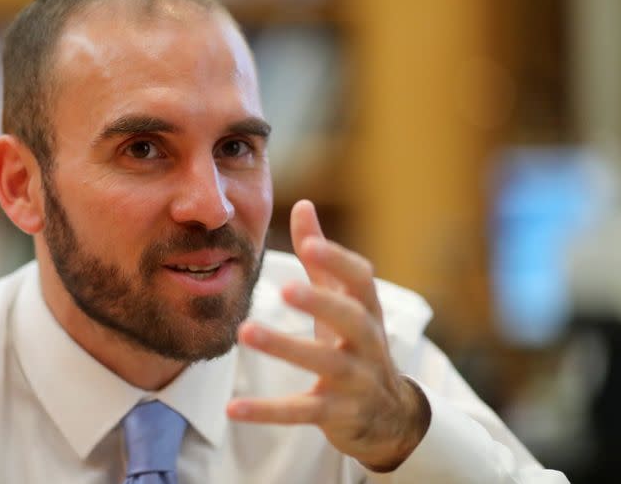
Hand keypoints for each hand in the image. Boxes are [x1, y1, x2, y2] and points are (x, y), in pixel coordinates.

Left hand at [227, 200, 430, 471]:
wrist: (389, 416)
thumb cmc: (357, 343)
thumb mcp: (344, 301)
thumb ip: (321, 256)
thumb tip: (303, 204)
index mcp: (367, 309)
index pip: (360, 279)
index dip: (337, 260)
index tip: (310, 243)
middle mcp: (368, 342)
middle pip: (351, 319)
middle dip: (321, 302)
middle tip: (285, 289)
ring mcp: (355, 379)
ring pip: (325, 362)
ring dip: (286, 347)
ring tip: (245, 332)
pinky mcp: (337, 413)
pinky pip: (302, 411)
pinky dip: (267, 411)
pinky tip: (232, 408)